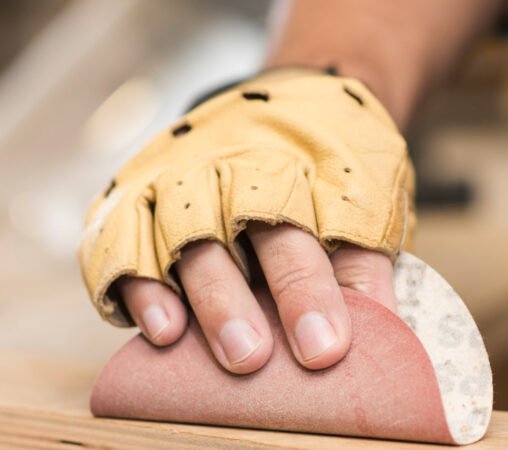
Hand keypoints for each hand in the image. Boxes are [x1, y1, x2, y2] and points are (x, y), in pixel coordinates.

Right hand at [78, 70, 413, 374]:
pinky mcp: (136, 202)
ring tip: (205, 348)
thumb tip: (384, 342)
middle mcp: (239, 170)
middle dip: (245, 300)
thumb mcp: (366, 199)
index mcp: (306, 169)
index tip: (326, 349)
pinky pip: (123, 245)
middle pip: (245, 235)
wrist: (283, 102)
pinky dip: (137, 288)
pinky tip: (160, 329)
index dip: (314, 293)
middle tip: (255, 359)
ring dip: (202, 300)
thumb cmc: (327, 171)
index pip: (313, 233)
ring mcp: (184, 183)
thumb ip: (366, 265)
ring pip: (187, 241)